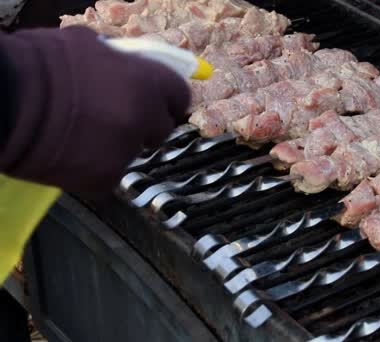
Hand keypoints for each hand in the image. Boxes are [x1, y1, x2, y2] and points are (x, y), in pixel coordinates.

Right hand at [0, 26, 190, 192]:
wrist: (6, 103)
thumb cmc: (41, 64)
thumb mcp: (89, 47)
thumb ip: (121, 63)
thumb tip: (133, 68)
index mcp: (147, 82)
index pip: (180, 96)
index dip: (167, 99)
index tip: (159, 103)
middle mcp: (144, 119)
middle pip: (161, 129)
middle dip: (144, 125)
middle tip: (116, 119)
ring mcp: (126, 151)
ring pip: (133, 152)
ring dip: (116, 145)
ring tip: (81, 134)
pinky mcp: (105, 178)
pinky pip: (109, 172)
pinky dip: (94, 166)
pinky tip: (70, 152)